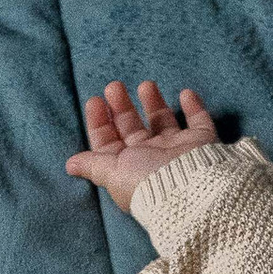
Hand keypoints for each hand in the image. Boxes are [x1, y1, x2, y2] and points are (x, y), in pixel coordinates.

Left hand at [67, 77, 217, 210]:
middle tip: (113, 86)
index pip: (109, 142)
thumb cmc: (146, 180)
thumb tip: (70, 165)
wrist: (189, 189)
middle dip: (122, 107)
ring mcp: (178, 150)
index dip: (99, 122)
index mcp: (128, 166)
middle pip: (134, 129)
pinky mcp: (202, 143)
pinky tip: (186, 93)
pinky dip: (195, 108)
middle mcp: (152, 158)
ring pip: (163, 122)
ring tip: (146, 84)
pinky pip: (200, 122)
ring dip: (154, 103)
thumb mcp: (112, 173)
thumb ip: (94, 165)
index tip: (94, 101)